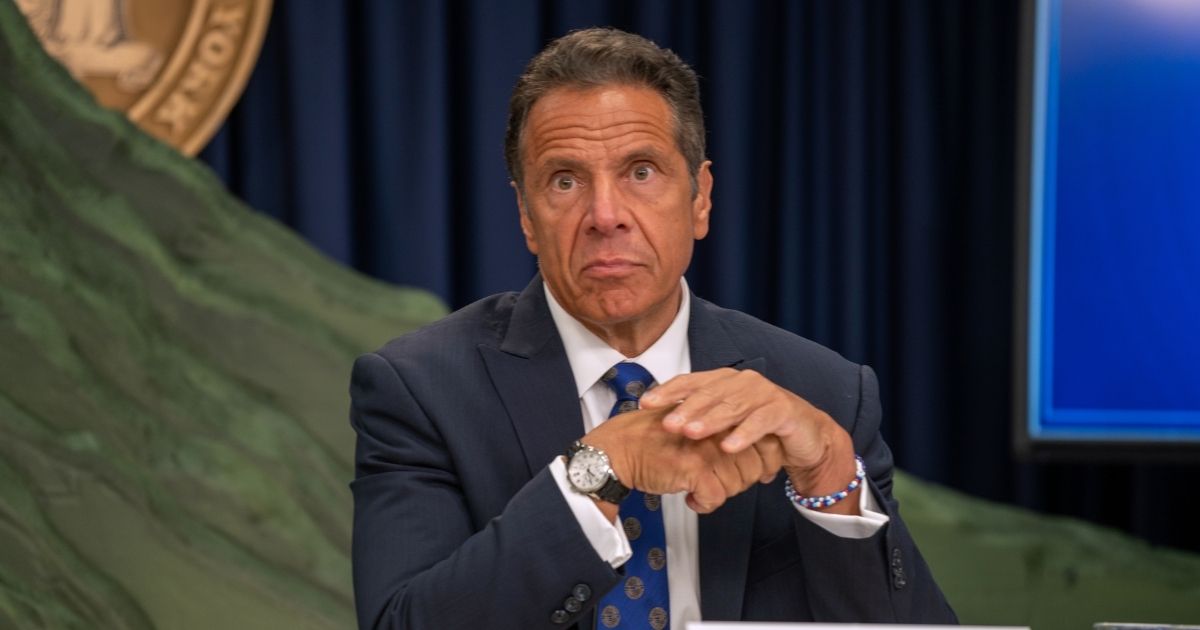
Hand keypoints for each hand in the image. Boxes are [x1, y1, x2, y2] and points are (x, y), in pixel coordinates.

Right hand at [581, 405, 783, 514]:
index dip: (763, 462)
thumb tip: (752, 453)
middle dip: (742, 482)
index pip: (764, 440)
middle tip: (720, 484)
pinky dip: (705, 504)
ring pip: (738, 483)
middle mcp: (716, 427)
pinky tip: (691, 498)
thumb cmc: (651, 441)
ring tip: (702, 488)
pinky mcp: (694, 467)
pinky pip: (717, 497)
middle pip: (755, 465)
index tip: (755, 472)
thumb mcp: (694, 426)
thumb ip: (722, 433)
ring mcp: (706, 447)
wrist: (618, 450)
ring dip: (722, 493)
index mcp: (719, 415)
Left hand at [640, 368, 860, 514]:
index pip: (691, 382)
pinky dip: (744, 434)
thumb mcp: (725, 426)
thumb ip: (698, 423)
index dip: (667, 392)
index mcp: (724, 382)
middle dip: (685, 408)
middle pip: (709, 393)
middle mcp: (743, 382)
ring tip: (691, 433)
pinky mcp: (784, 410)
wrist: (806, 438)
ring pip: (733, 405)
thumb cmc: (760, 430)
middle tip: (667, 423)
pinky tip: (729, 446)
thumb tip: (657, 430)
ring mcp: (764, 393)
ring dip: (710, 420)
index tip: (644, 404)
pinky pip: (761, 422)